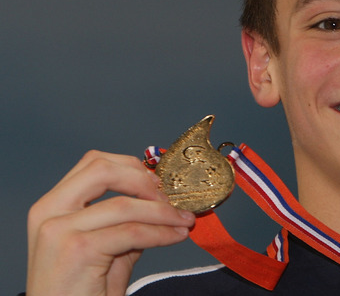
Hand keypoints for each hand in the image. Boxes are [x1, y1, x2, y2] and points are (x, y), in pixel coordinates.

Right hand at [26, 150, 195, 295]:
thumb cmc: (81, 291)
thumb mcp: (103, 247)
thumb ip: (123, 221)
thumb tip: (160, 200)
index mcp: (51, 205)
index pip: (93, 163)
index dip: (132, 167)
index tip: (158, 182)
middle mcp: (49, 212)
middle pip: (103, 169)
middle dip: (144, 180)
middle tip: (171, 198)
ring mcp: (60, 230)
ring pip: (125, 204)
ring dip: (164, 212)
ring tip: (184, 221)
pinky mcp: (77, 250)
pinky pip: (132, 232)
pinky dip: (162, 232)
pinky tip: (176, 236)